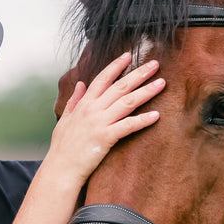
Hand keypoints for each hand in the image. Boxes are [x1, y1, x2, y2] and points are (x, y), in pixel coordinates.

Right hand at [44, 52, 164, 188]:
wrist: (61, 168)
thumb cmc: (62, 146)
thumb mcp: (65, 119)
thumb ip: (74, 100)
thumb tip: (80, 84)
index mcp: (84, 104)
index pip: (102, 78)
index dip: (116, 66)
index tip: (129, 55)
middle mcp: (92, 109)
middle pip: (120, 86)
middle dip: (139, 74)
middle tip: (155, 64)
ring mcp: (99, 123)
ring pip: (127, 102)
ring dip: (146, 92)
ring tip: (162, 83)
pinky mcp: (106, 138)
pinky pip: (128, 126)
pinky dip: (143, 120)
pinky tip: (156, 115)